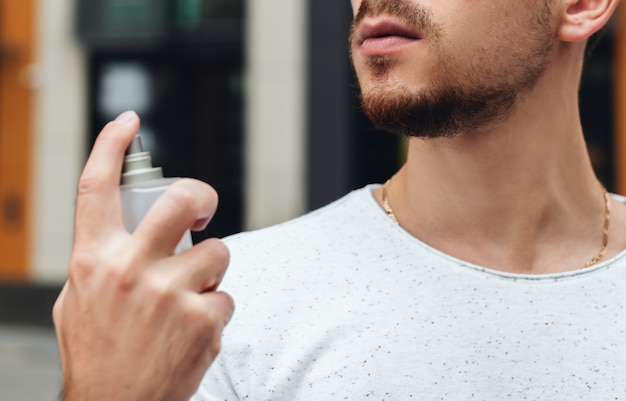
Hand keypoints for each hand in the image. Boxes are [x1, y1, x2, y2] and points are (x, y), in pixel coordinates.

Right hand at [53, 111, 233, 400]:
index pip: (97, 188)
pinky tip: (193, 328)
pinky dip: (215, 308)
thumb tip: (129, 230)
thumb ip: (102, 261)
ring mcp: (171, 294)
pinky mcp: (204, 319)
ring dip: (210, 270)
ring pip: (217, 252)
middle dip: (200, 194)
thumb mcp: (78, 301)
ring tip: (190, 296)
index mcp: (94, 261)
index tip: (128, 121)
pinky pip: (226, 295)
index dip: (110, 145)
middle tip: (203, 208)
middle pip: (179, 200)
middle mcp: (131, 271)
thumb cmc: (98, 354)